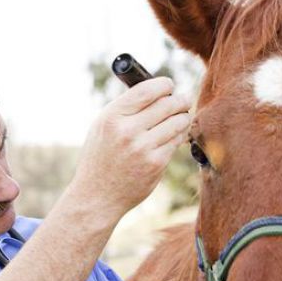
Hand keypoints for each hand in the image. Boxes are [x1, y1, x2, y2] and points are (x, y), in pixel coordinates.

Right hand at [71, 77, 190, 218]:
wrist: (97, 195)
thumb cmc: (101, 157)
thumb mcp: (102, 127)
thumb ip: (125, 108)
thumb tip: (157, 90)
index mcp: (112, 117)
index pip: (147, 90)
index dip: (164, 85)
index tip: (169, 86)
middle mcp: (127, 131)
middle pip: (168, 104)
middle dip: (180, 100)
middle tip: (184, 100)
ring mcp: (143, 149)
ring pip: (178, 122)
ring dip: (183, 118)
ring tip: (180, 118)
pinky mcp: (156, 164)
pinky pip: (177, 141)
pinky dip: (178, 136)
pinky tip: (173, 136)